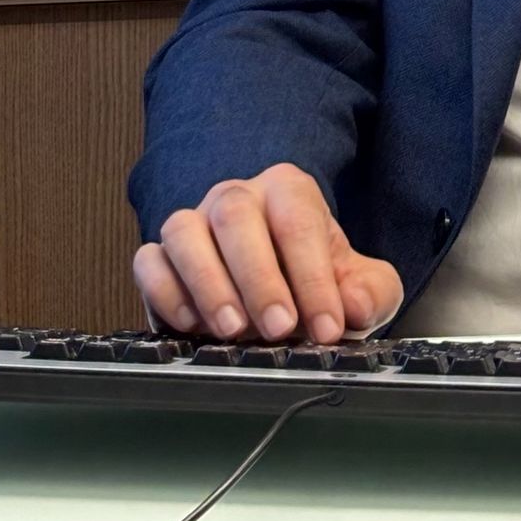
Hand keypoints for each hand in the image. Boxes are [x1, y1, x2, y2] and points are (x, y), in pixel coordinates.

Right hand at [132, 162, 402, 345]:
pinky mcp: (159, 258)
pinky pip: (149, 262)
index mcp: (288, 189)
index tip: (327, 327)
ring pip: (184, 232)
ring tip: (232, 330)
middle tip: (279, 329)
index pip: (299, 221)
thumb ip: (371, 291)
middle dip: (259, 277)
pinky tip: (190, 325)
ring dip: (208, 283)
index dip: (314, 277)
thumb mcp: (359, 286)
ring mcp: (193, 223)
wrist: (279, 295)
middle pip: (237, 216)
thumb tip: (357, 306)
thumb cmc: (317, 283)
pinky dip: (164, 292)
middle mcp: (236, 197)